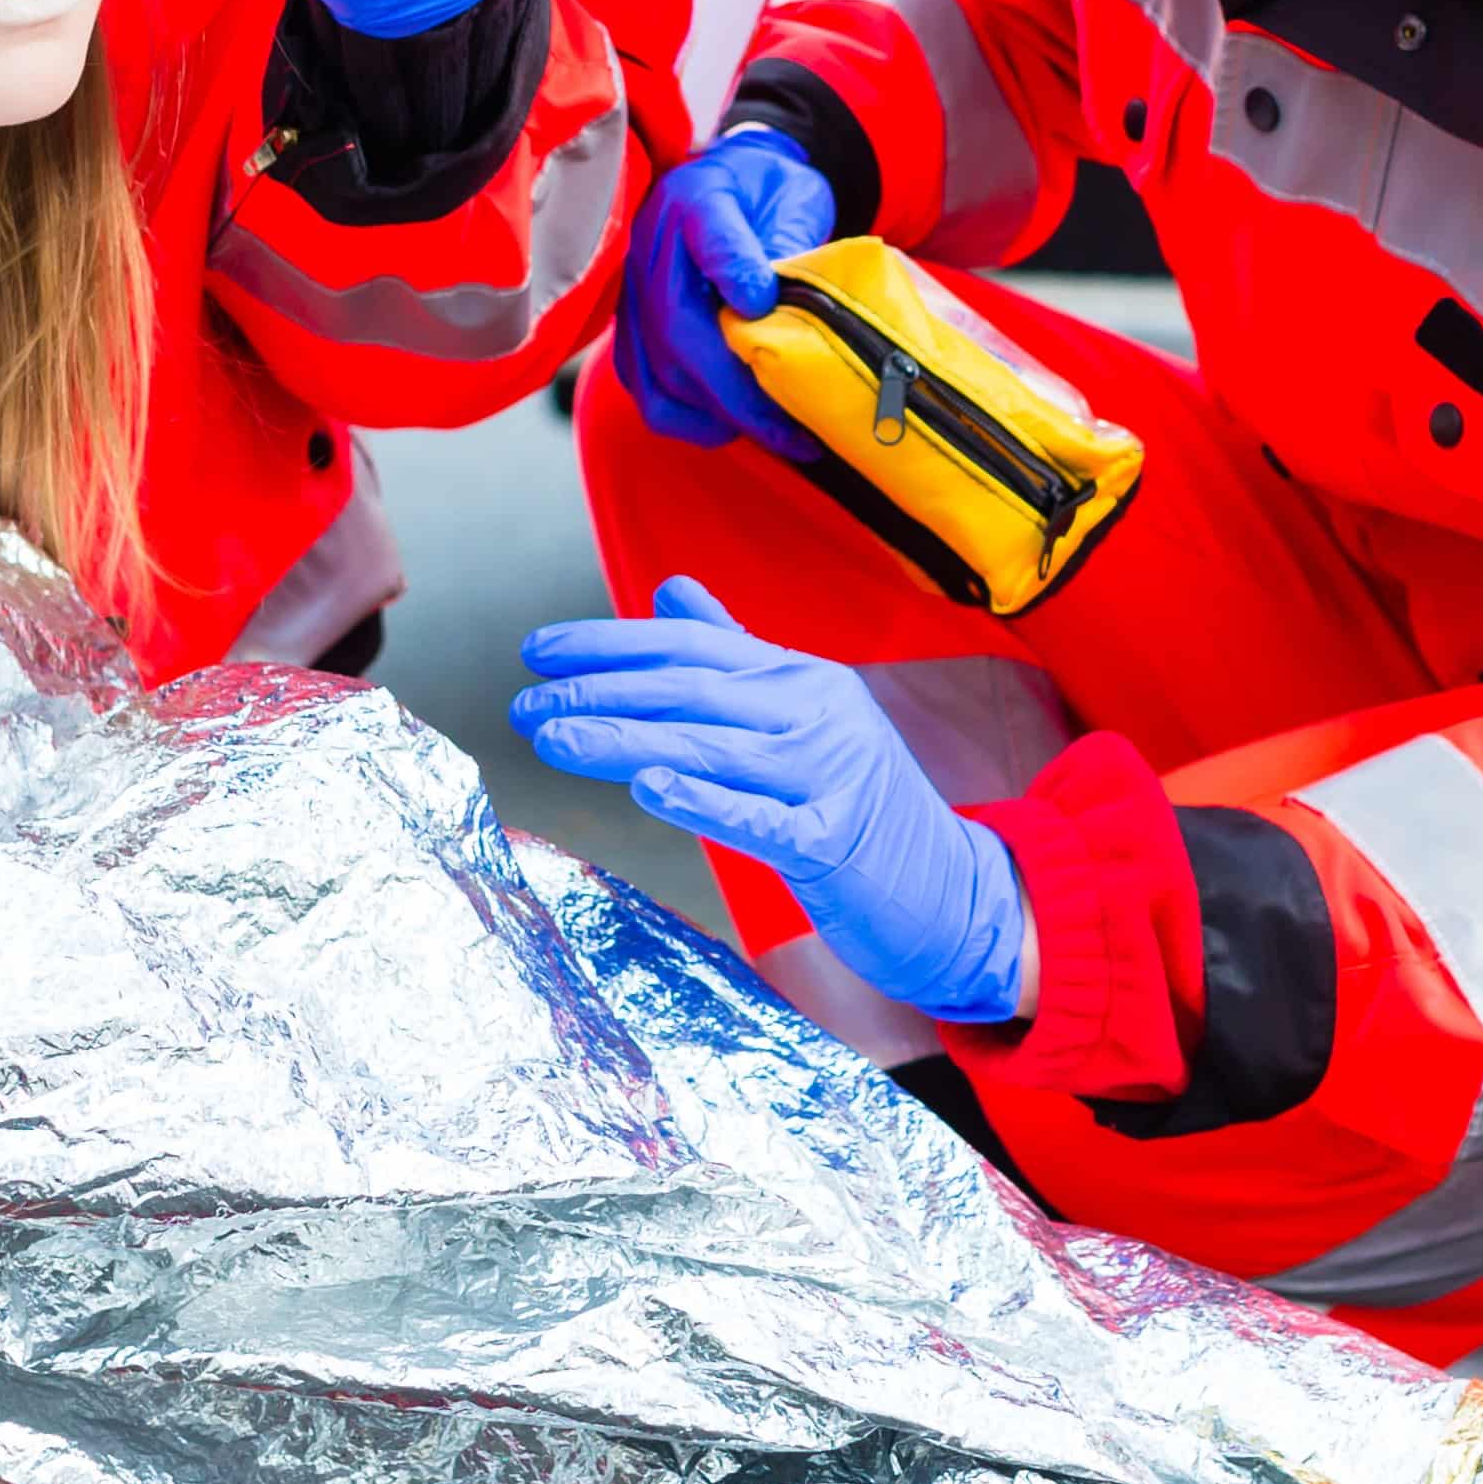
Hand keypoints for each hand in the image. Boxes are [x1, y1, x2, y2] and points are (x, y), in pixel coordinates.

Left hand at [511, 582, 1032, 1023]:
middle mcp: (818, 713)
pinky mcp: (838, 841)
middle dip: (599, 691)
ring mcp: (831, 774)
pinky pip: (760, 818)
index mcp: (802, 678)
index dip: (610, 642)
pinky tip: (649, 786)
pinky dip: (704, 799)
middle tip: (526, 702)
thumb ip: (738, 656)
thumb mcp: (805, 717)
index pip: (693, 644)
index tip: (538, 653)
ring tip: (554, 737)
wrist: (955, 892)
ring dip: (622, 739)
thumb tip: (672, 591)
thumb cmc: (862, 808)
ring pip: (711, 746)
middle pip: (691, 689)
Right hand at [617, 124, 835, 457]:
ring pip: (659, 370)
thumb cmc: (768, 192)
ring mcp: (634, 291)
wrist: (729, 179)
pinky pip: (644, 387)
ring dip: (717, 413)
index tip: (763, 303)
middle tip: (790, 428)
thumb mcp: (794, 198)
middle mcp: (654, 245)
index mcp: (700, 200)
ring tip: (774, 434)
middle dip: (737, 391)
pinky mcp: (630, 328)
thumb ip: (792, 246)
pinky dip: (686, 419)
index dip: (734, 270)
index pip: (712, 235)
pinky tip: (731, 428)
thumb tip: (790, 317)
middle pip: (680, 328)